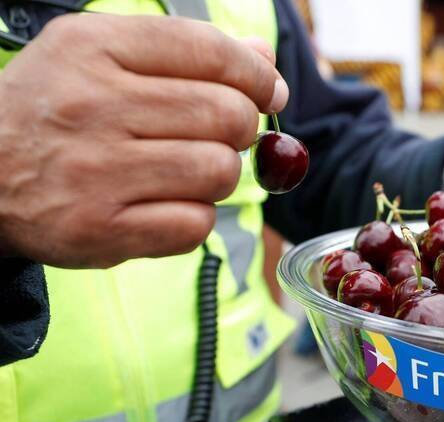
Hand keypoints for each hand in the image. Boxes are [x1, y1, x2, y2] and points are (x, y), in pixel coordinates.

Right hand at [0, 14, 287, 267]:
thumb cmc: (53, 111)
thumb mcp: (99, 55)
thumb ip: (182, 51)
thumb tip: (263, 57)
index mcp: (93, 49)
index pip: (208, 51)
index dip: (256, 74)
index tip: (269, 91)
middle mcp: (93, 106)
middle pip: (227, 115)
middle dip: (241, 128)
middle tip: (223, 135)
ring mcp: (95, 172)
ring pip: (218, 171)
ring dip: (220, 175)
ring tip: (190, 171)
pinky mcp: (100, 229)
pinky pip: (194, 224)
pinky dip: (195, 218)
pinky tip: (168, 205)